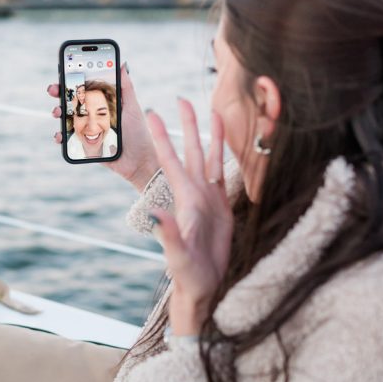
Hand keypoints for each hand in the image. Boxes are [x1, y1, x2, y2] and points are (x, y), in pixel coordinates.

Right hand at [47, 63, 159, 190]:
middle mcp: (93, 114)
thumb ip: (126, 87)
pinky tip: (60, 135)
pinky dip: (60, 136)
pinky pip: (68, 139)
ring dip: (58, 112)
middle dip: (59, 92)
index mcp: (103, 102)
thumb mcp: (132, 108)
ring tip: (58, 112)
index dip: (73, 78)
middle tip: (54, 89)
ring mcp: (87, 129)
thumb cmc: (139, 134)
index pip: (86, 87)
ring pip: (66, 118)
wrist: (139, 162)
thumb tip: (122, 64)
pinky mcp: (85, 145)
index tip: (65, 70)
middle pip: (72, 100)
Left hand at [146, 99, 232, 335]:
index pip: (170, 160)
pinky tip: (228, 141)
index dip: (163, 136)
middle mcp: (194, 193)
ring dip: (209, 134)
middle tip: (180, 97)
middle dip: (186, 124)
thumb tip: (154, 214)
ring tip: (211, 109)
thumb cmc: (187, 274)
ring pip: (210, 158)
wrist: (203, 285)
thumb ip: (168, 234)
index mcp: (183, 198)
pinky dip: (227, 155)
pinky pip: (225, 173)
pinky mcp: (222, 206)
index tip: (153, 112)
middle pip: (191, 150)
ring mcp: (208, 198)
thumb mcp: (176, 254)